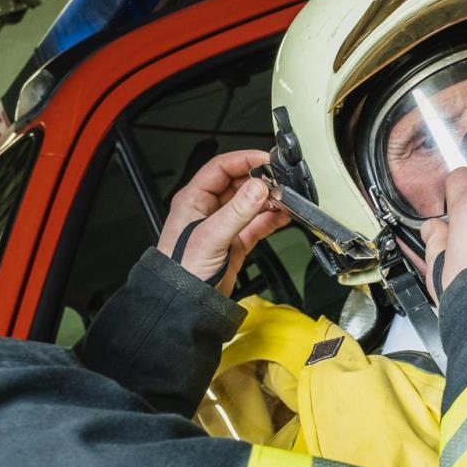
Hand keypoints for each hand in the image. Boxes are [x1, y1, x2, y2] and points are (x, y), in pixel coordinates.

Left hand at [158, 149, 287, 295]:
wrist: (184, 305)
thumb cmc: (182, 272)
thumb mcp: (210, 237)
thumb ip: (237, 212)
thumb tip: (258, 188)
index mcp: (194, 200)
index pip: (221, 168)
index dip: (244, 160)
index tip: (267, 161)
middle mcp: (208, 210)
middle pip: (239, 184)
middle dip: (261, 182)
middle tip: (280, 184)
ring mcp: (223, 226)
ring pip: (250, 204)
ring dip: (268, 201)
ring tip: (285, 201)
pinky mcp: (234, 243)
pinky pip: (256, 224)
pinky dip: (270, 220)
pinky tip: (282, 216)